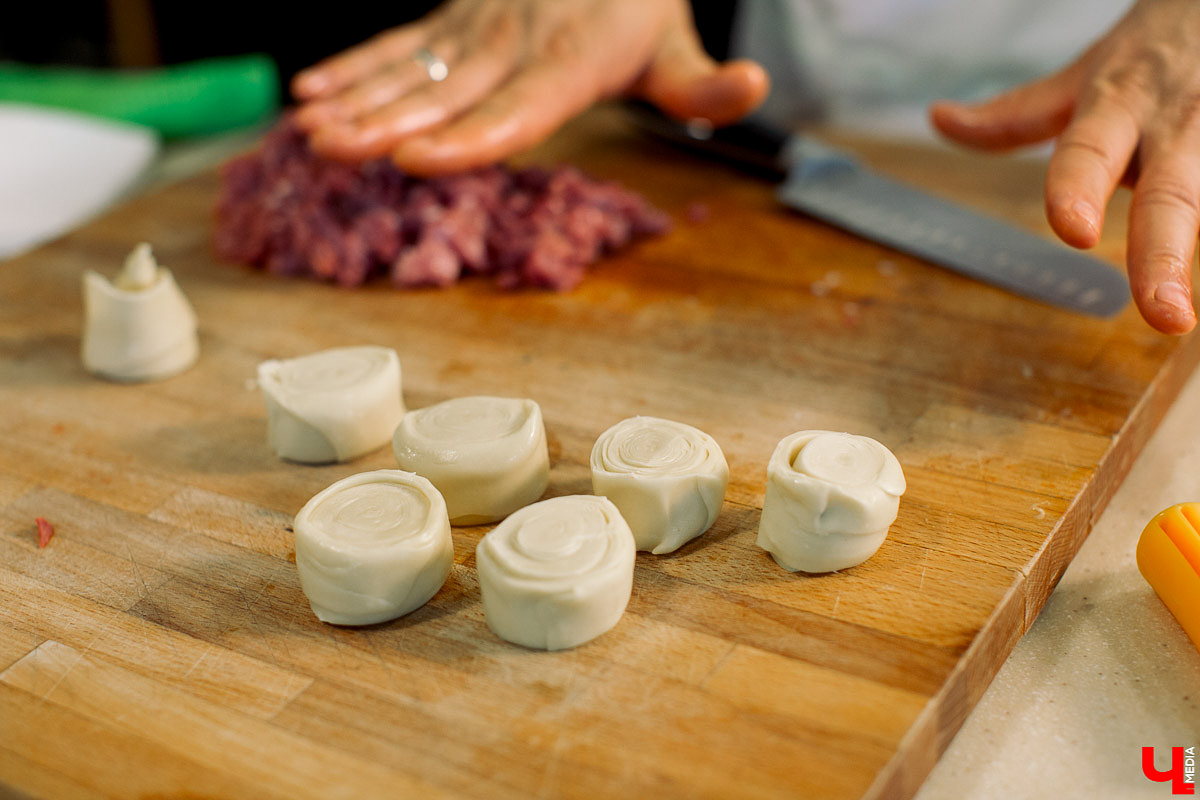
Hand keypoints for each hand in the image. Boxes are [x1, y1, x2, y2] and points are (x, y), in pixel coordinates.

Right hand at [290, 0, 767, 176]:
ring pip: (413, 67)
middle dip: (386, 122)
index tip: (416, 159)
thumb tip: (753, 85)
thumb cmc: (639, 7)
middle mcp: (516, 39)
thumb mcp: (678, 47)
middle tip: (331, 149)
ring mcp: (479, 25)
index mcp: (573, 57)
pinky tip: (311, 88)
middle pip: (448, 89)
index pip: (518, 106)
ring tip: (308, 129)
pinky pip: (400, 41)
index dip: (469, 136)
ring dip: (358, 97)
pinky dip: (356, 63)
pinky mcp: (456, 17)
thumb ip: (705, 84)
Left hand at [929, 0, 1199, 333]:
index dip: (1078, 188)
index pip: (1089, 152)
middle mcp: (1174, 126)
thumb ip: (1019, 114)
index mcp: (1117, 107)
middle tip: (1163, 314)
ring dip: (1198, 259)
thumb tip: (939, 119)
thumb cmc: (1151, 55)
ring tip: (1184, 318)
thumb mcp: (1084, 76)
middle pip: (1170, 196)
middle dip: (1162, 253)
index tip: (1073, 232)